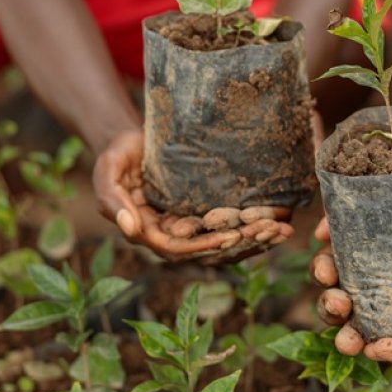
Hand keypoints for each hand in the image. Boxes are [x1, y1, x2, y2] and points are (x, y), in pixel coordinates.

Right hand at [93, 129, 294, 264]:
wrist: (133, 140)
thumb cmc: (118, 154)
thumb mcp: (108, 171)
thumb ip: (113, 201)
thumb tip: (131, 229)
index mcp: (148, 233)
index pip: (179, 249)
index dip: (205, 246)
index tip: (233, 237)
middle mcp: (172, 235)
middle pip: (209, 251)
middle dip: (242, 244)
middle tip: (272, 232)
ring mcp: (190, 226)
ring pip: (226, 243)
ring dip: (255, 239)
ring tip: (283, 230)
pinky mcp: (205, 213)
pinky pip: (232, 227)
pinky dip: (254, 226)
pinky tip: (280, 219)